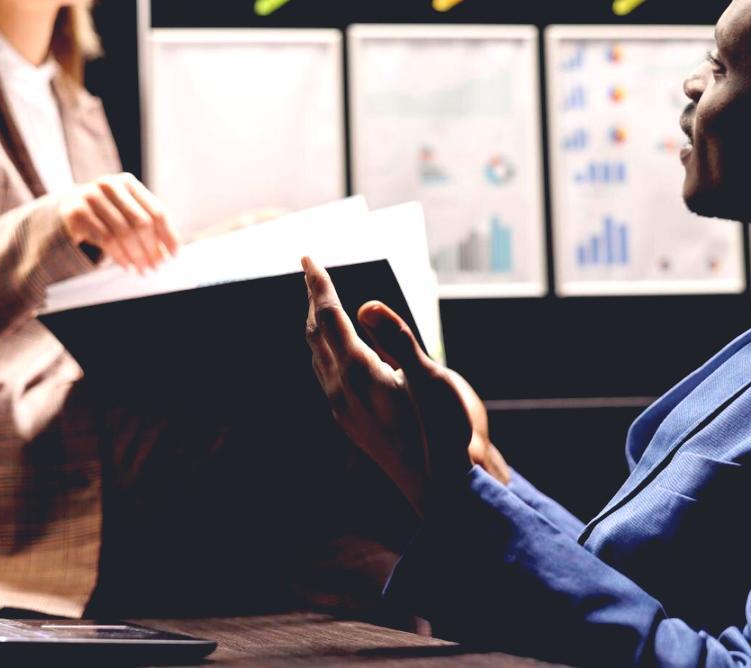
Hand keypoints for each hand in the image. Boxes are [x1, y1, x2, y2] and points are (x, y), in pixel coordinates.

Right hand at [60, 173, 179, 272]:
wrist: (67, 208)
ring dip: (136, 255)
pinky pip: (105, 239)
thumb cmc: (105, 213)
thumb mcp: (125, 211)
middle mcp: (109, 185)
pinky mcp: (77, 213)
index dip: (168, 235)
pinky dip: (119, 256)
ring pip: (123, 232)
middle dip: (151, 248)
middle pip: (141, 222)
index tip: (173, 255)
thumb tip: (169, 251)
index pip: (156, 210)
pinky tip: (126, 265)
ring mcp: (91, 197)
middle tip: (155, 266)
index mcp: (128, 182)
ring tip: (142, 268)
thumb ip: (146, 224)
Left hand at [302, 257, 507, 516]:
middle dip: (312, 300)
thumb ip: (397, 338)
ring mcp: (343, 410)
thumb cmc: (444, 433)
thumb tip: (363, 305)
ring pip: (317, 357)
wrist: (442, 494)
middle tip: (310, 272)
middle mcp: (342, 391)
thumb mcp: (430, 377)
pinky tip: (337, 353)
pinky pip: (326, 375)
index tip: (306, 257)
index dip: (317, 284)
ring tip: (319, 305)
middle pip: (316, 334)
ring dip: (316, 326)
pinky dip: (325, 349)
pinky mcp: (351, 424)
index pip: (328, 317)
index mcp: (358, 373)